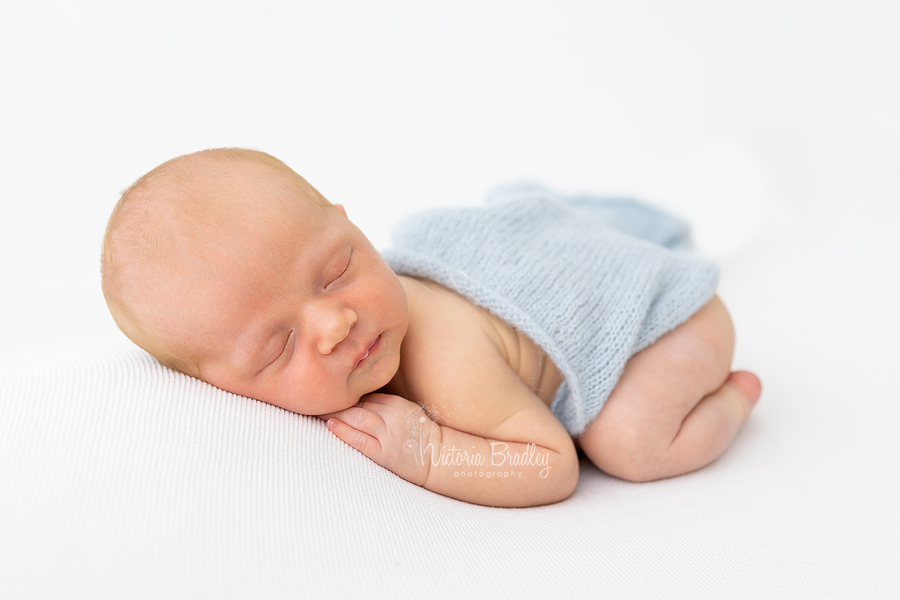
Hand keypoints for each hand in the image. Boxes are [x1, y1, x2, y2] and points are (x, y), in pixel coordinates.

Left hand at [319, 393, 439, 486]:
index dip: (345, 397)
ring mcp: (387, 434)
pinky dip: (344, 431)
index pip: (365, 396)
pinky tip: (331, 425)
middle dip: (335, 403)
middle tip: (314, 400)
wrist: (439, 458)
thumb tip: (359, 402)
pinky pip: (360, 439)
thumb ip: (386, 405)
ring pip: (356, 417)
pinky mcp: (384, 452)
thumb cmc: (421, 436)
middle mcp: (391, 415)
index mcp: (396, 403)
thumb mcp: (407, 411)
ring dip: (335, 414)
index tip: (328, 395)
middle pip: (357, 404)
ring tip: (316, 412)